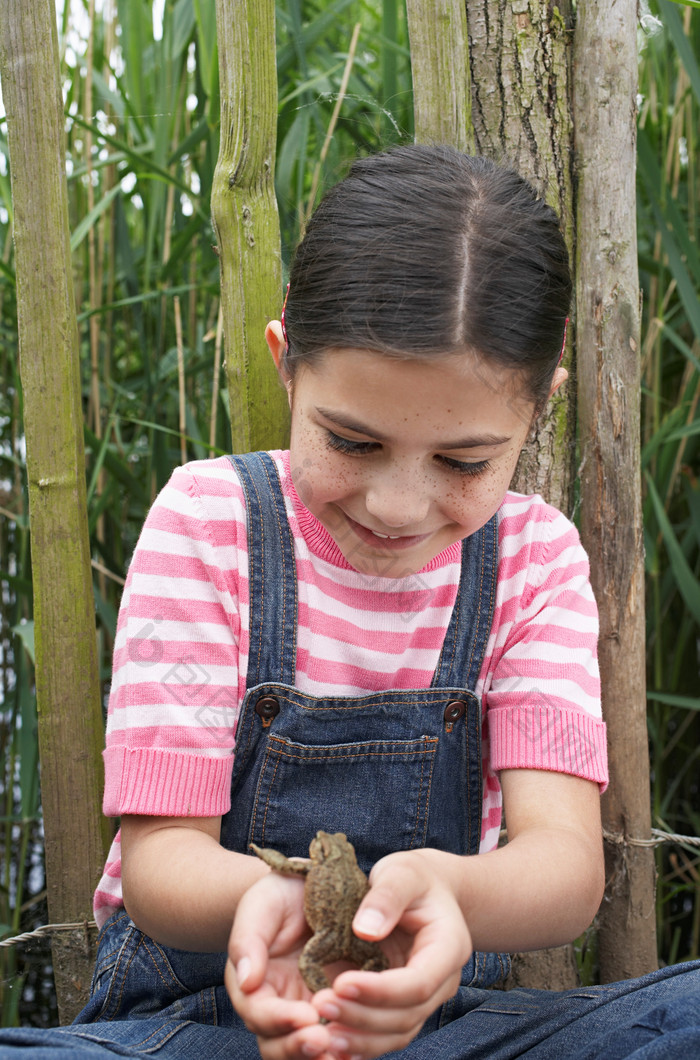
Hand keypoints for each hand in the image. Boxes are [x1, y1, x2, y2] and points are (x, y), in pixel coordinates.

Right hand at [226, 870, 336, 1058]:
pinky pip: (334, 1040)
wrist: (308, 889)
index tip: (307, 1016)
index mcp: (252, 985)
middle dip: (298, 1048)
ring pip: (303, 1050)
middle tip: (324, 1041)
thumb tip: (246, 981)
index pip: (259, 1014)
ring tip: (341, 1052)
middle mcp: (275, 1006)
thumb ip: (248, 941)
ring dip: (319, 1056)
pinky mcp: (331, 1011)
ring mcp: (303, 1011)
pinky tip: (358, 1046)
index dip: (280, 1020)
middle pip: (277, 1045)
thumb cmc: (279, 896)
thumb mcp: (260, 907)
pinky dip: (343, 1049)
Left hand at [307, 849, 472, 1057]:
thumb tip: (365, 930)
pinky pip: (385, 1034)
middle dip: (363, 1016)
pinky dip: (360, 1041)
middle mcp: (442, 981)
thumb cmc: (414, 878)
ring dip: (359, 1037)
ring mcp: (425, 998)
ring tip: (321, 1034)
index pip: (418, 983)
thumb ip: (386, 897)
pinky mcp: (405, 1006)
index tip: (341, 982)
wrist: (426, 890)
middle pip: (407, 1015)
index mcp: (448, 947)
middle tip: (321, 1004)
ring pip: (397, 1032)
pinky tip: (332, 1041)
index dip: (381, 990)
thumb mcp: (402, 873)